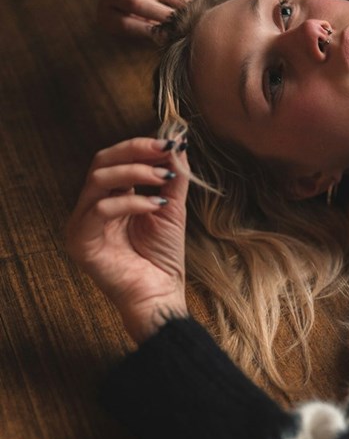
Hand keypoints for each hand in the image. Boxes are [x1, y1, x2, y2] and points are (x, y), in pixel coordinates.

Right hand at [66, 135, 190, 342]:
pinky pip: (100, 209)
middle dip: (134, 151)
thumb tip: (178, 143)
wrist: (160, 296)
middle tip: (163, 150)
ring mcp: (82, 224)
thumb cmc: (163, 258)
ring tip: (163, 177)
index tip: (169, 142)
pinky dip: (130, 201)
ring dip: (134, 172)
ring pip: (97, 179)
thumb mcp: (171, 209)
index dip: (140, 146)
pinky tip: (155, 205)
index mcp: (109, 198)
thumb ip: (173, 177)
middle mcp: (91, 207)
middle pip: (101, 162)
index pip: (115, 159)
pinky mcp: (80, 241)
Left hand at [96, 0, 197, 40]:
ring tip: (190, 5)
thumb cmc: (147, 17)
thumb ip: (153, 34)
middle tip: (185, 21)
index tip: (169, 36)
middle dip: (163, 13)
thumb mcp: (145, 29)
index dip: (148, 31)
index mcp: (105, 14)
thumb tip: (168, 37)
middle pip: (135, 3)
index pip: (125, 24)